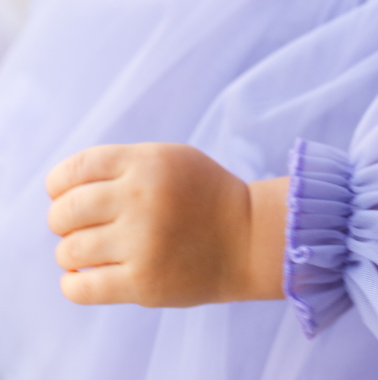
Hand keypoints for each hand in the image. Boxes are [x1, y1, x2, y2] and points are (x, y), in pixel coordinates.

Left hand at [46, 143, 286, 307]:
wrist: (246, 237)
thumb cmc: (202, 196)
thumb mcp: (170, 159)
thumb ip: (122, 166)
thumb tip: (61, 190)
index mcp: (147, 163)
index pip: (76, 168)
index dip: (58, 183)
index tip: (62, 194)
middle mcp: (141, 198)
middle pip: (65, 211)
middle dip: (61, 220)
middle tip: (76, 226)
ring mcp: (142, 242)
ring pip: (69, 252)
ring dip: (70, 253)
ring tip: (89, 252)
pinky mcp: (142, 283)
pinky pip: (80, 289)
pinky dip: (72, 284)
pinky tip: (83, 277)